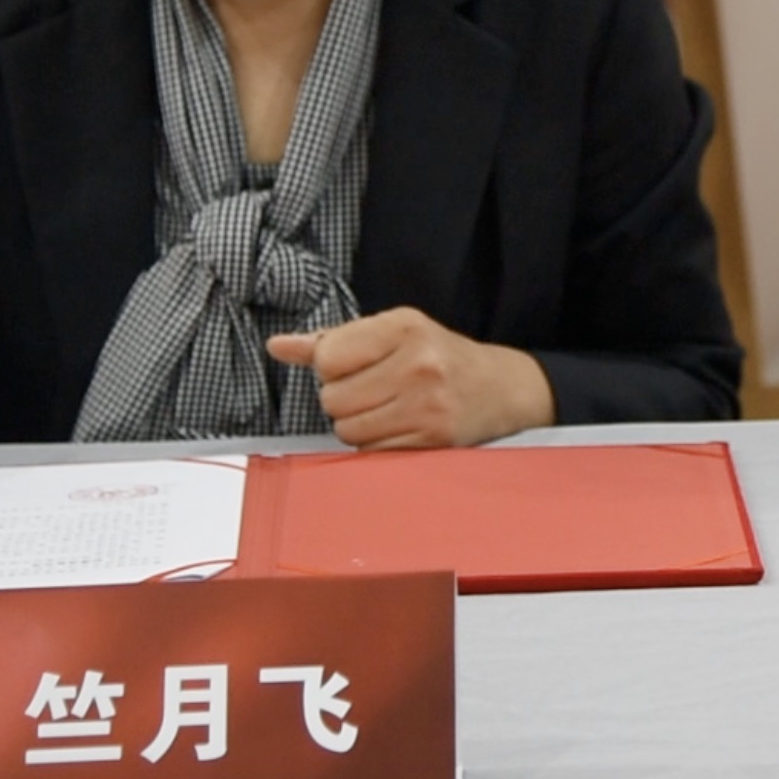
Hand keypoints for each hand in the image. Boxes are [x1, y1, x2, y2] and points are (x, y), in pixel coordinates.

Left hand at [266, 306, 554, 449]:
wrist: (501, 387)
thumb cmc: (437, 355)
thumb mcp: (391, 332)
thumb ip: (332, 340)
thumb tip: (277, 347)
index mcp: (404, 326)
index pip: (327, 358)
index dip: (332, 367)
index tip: (357, 365)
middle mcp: (419, 363)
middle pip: (332, 400)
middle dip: (344, 399)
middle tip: (375, 389)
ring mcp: (428, 405)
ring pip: (347, 430)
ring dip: (357, 425)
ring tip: (386, 409)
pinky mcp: (433, 439)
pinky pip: (371, 452)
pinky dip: (377, 444)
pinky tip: (400, 427)